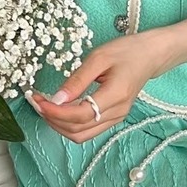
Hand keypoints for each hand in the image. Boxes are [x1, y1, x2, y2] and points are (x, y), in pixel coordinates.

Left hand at [26, 28, 173, 142]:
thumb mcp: (99, 57)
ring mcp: (116, 118)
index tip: (38, 101)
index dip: (56, 112)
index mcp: (115, 95)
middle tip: (36, 101)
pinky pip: (87, 130)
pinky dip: (69, 124)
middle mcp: (117, 112)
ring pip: (81, 135)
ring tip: (45, 106)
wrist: (150, 56)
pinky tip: (59, 110)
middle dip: (53, 119)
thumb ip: (77, 80)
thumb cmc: (127, 51)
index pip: (80, 115)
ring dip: (59, 125)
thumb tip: (56, 99)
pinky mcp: (113, 118)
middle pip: (78, 130)